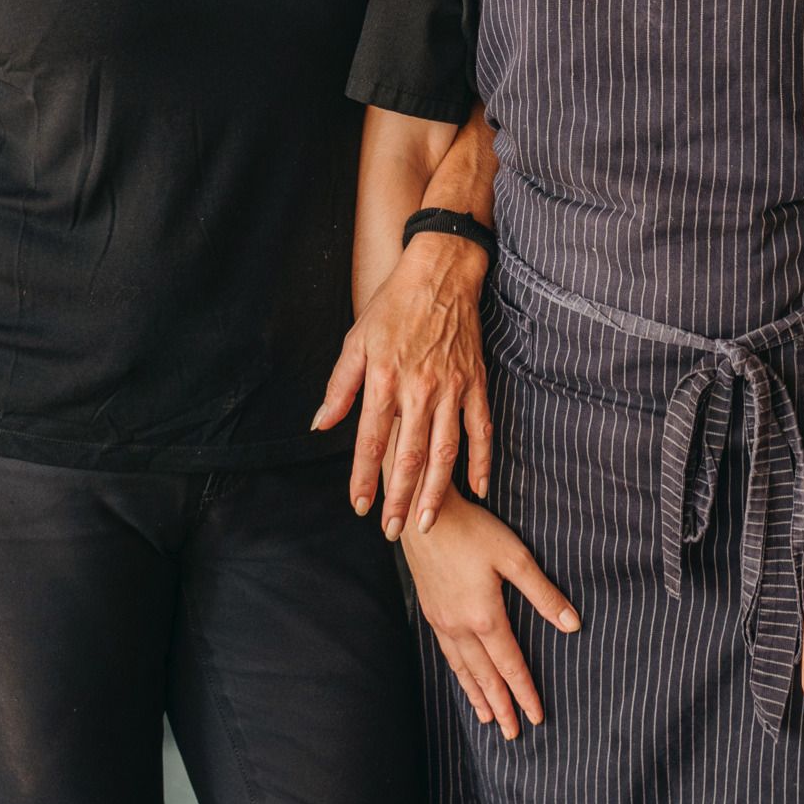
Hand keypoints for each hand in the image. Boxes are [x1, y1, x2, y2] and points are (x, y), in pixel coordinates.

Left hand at [317, 233, 491, 536]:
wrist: (441, 273)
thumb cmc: (393, 306)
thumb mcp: (355, 341)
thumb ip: (340, 387)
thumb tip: (321, 425)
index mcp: (385, 380)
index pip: (371, 441)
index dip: (364, 478)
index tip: (359, 506)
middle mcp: (419, 390)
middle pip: (410, 456)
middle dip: (400, 498)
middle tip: (392, 530)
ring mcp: (452, 389)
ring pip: (445, 452)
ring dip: (437, 491)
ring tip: (428, 521)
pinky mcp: (477, 385)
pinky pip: (481, 431)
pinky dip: (482, 461)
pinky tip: (479, 488)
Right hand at [401, 488, 580, 739]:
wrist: (423, 515)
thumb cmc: (473, 530)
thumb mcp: (515, 557)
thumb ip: (543, 594)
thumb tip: (573, 624)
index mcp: (485, 617)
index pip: (511, 667)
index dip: (525, 693)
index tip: (537, 717)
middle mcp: (460, 627)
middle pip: (485, 677)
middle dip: (500, 707)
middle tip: (512, 733)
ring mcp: (442, 621)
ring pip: (463, 670)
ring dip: (477, 696)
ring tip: (486, 719)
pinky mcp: (430, 611)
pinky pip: (447, 654)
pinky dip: (458, 674)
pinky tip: (463, 677)